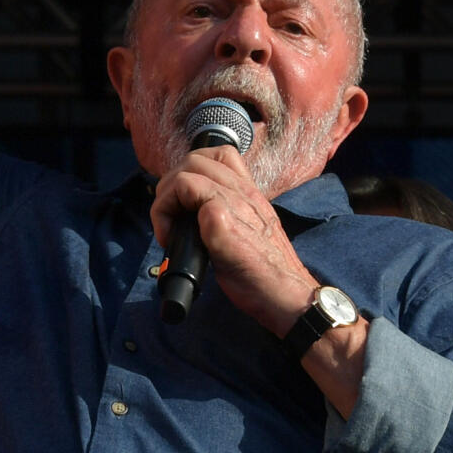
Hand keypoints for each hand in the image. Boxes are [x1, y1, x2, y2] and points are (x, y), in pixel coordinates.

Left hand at [148, 146, 316, 335]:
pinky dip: (166, 212)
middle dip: (171, 186)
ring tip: (168, 228)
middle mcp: (244, 191)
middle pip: (196, 158)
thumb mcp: (252, 236)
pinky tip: (170, 238)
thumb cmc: (267, 276)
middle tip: (169, 219)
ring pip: (187, 170)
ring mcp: (233, 202)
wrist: (287, 296)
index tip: (184, 207)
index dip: (192, 173)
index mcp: (251, 194)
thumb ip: (231, 220)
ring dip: (166, 197)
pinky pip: (184, 190)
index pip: (220, 156)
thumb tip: (195, 224)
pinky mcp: (220, 218)